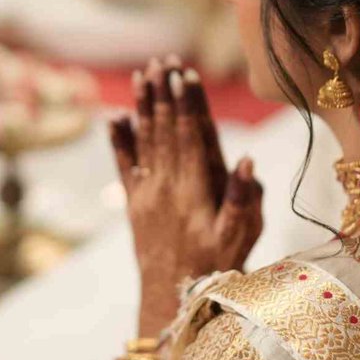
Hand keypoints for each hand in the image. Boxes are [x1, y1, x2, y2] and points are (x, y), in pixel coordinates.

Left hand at [109, 58, 261, 336]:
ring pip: (144, 140)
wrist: (171, 297)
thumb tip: (245, 162)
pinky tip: (114, 116)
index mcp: (193, 189)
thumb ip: (242, 201)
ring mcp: (146, 193)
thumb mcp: (237, 238)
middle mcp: (166, 185)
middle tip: (163, 62)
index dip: (188, 104)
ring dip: (143, 105)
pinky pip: (123, 166)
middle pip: (165, 130)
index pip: (190, 137)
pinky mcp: (133, 204)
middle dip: (165, 94)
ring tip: (143, 75)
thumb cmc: (214, 268)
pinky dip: (118, 140)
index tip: (184, 75)